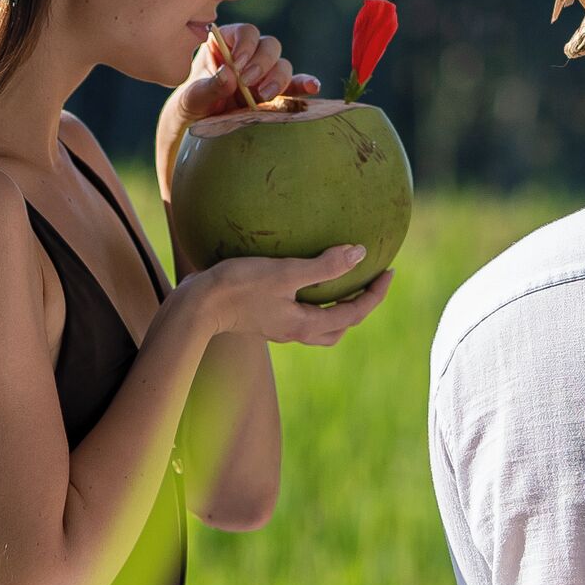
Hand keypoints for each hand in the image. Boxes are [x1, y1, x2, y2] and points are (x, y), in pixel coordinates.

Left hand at [178, 21, 320, 122]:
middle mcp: (250, 54)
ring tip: (263, 96)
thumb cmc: (192, 104)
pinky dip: (305, 85)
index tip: (237, 66)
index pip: (245, 32)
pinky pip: (296, 85)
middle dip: (262, 63)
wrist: (199, 126)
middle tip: (248, 83)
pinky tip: (313, 88)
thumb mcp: (193, 97)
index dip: (246, 45)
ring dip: (277, 78)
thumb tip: (229, 75)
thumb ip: (210, 86)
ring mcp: (265, 72)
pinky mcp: (277, 92)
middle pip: (269, 45)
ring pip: (282, 64)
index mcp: (227, 43)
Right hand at [184, 248, 391, 346]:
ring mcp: (277, 327)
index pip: (353, 313)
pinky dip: (311, 301)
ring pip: (318, 326)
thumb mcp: (284, 273)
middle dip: (359, 307)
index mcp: (305, 324)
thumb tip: (359, 253)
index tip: (389, 271)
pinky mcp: (263, 318)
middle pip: (338, 327)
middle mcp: (294, 331)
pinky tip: (302, 279)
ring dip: (335, 309)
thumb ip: (323, 265)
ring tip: (342, 283)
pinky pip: (298, 313)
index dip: (375, 294)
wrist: (195, 306)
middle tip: (369, 281)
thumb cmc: (238, 287)